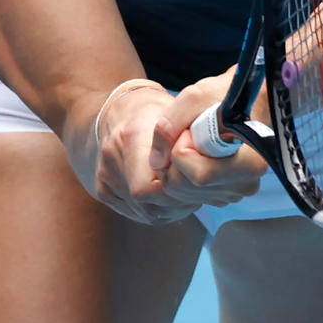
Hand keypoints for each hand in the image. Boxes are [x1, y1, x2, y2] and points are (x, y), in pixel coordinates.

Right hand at [92, 83, 194, 224]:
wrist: (123, 109)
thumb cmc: (159, 110)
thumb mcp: (182, 114)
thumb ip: (196, 138)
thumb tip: (219, 168)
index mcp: (132, 136)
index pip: (149, 187)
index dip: (178, 190)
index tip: (196, 181)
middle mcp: (112, 158)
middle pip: (150, 204)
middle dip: (180, 202)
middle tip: (199, 190)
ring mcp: (105, 175)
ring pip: (146, 213)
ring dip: (172, 208)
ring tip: (187, 192)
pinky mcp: (103, 189)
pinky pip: (135, 212)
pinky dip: (157, 208)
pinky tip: (170, 195)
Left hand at [148, 72, 268, 208]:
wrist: (245, 99)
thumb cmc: (224, 94)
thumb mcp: (195, 97)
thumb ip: (171, 125)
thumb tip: (156, 163)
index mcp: (250, 163)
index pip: (200, 175)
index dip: (182, 151)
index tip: (189, 130)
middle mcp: (246, 184)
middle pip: (185, 187)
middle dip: (174, 159)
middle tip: (188, 133)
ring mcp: (235, 192)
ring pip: (181, 193)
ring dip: (177, 165)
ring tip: (195, 140)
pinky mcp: (223, 194)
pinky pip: (187, 193)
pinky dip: (182, 173)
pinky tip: (196, 153)